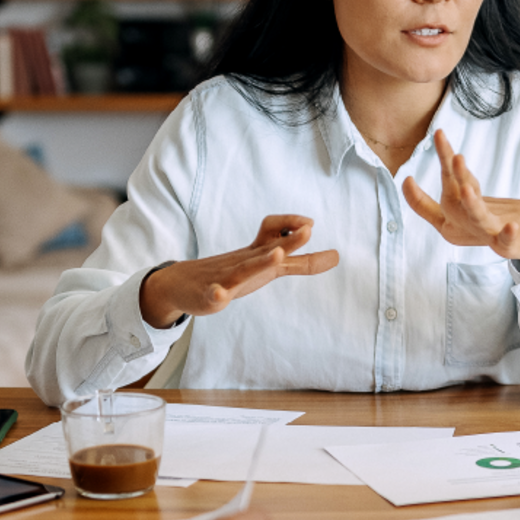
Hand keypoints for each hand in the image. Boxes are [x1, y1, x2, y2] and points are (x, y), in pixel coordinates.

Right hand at [139, 215, 339, 328]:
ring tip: (277, 255)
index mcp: (258, 254)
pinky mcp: (210, 295)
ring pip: (245, 269)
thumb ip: (302, 263)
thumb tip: (336, 256)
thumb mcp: (268, 265)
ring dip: (262, 261)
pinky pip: (214, 294)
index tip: (311, 224)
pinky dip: (217, 294)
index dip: (293, 227)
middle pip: (269, 247)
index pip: (276, 234)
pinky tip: (219, 295)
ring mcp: (226, 277)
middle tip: (309, 228)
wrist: (183, 283)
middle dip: (290, 239)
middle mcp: (245, 261)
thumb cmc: (233, 272)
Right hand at [402, 130, 519, 272]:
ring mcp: (486, 233)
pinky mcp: (508, 243)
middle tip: (454, 156)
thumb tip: (417, 174)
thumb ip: (452, 184)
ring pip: (477, 217)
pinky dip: (508, 234)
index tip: (407, 179)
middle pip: (454, 200)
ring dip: (472, 203)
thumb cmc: (491, 218)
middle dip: (453, 177)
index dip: (414, 196)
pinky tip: (512, 226)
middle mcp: (465, 226)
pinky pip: (507, 240)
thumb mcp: (464, 202)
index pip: (428, 207)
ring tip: (467, 188)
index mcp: (450, 220)